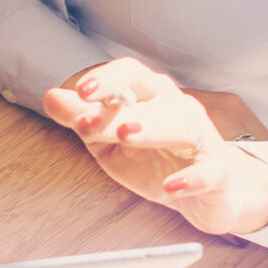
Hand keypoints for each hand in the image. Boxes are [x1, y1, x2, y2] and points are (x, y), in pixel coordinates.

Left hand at [43, 58, 267, 235]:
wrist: (205, 193)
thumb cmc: (153, 158)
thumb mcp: (108, 141)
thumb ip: (82, 119)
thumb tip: (50, 96)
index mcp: (150, 96)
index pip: (131, 73)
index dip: (107, 79)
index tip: (82, 91)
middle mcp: (178, 108)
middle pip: (156, 96)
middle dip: (122, 106)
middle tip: (90, 121)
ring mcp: (202, 138)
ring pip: (183, 126)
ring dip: (152, 129)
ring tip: (126, 135)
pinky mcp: (217, 172)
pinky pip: (209, 171)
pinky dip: (191, 178)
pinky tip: (170, 186)